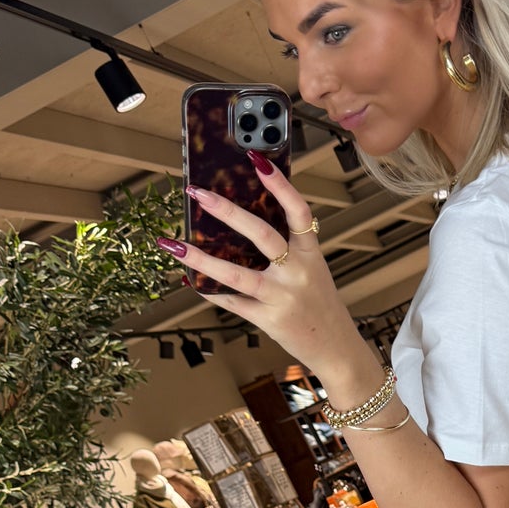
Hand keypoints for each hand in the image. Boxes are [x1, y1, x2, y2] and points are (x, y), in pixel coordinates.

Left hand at [158, 156, 357, 372]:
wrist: (335, 347)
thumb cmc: (318, 303)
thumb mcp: (312, 270)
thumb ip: (288, 248)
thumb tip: (244, 220)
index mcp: (310, 254)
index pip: (298, 212)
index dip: (280, 185)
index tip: (258, 160)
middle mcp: (297, 272)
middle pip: (262, 235)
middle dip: (227, 211)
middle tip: (198, 193)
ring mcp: (281, 297)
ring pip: (235, 274)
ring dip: (200, 259)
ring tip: (173, 245)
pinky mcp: (268, 319)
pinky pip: (231, 301)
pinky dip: (209, 290)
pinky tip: (190, 279)